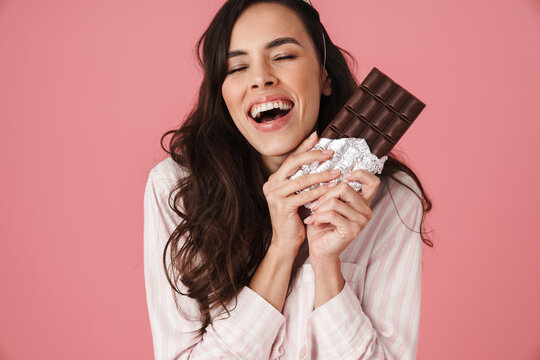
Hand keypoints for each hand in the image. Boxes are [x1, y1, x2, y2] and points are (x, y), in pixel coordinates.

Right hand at [262, 132, 340, 256]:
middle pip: (293, 163)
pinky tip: (331, 188)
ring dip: (321, 174)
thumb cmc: (294, 218)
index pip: (291, 158)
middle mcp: (271, 185)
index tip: (317, 135)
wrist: (285, 241)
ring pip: (302, 180)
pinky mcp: (282, 207)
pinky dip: (320, 191)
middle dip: (313, 155)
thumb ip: (301, 180)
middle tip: (330, 152)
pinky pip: (305, 195)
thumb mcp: (296, 195)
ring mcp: (275, 195)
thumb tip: (320, 161)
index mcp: (274, 180)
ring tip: (337, 171)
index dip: (303, 146)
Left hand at [304, 169, 380, 262]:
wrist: (319, 249)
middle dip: (324, 194)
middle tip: (315, 205)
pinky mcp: (352, 230)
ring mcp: (361, 221)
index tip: (344, 176)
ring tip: (314, 216)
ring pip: (335, 201)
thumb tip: (329, 176)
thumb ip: (333, 190)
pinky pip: (331, 214)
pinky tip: (314, 222)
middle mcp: (366, 211)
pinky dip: (318, 217)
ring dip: (319, 208)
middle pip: (344, 188)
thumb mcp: (328, 203)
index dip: (360, 174)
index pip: (372, 181)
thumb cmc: (322, 226)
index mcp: (362, 202)